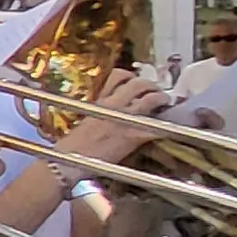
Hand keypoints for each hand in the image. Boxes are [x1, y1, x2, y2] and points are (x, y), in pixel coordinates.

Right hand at [55, 69, 170, 167]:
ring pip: (152, 98)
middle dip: (151, 84)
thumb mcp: (84, 121)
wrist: (70, 161)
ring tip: (165, 102)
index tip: (135, 80)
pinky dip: (165, 127)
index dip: (130, 76)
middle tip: (155, 91)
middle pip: (138, 83)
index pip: (117, 76)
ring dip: (162, 98)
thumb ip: (99, 112)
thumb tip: (109, 110)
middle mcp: (114, 105)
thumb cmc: (72, 146)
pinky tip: (166, 129)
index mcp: (100, 101)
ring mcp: (125, 119)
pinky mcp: (134, 137)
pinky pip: (156, 127)